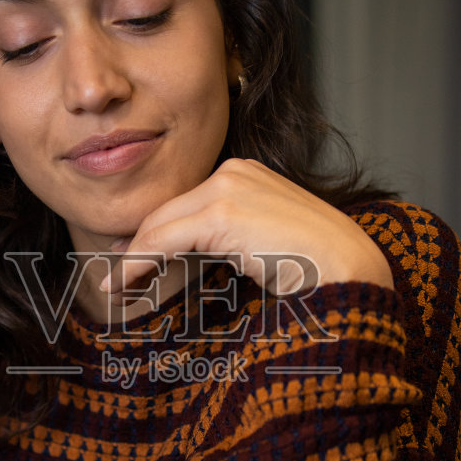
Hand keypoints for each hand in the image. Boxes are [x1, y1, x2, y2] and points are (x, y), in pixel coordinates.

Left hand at [103, 159, 392, 297]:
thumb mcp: (265, 243)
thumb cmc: (317, 268)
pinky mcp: (221, 212)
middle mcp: (234, 170)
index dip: (153, 234)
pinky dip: (139, 262)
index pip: (186, 204)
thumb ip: (230, 239)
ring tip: (114, 289)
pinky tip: (124, 283)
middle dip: (136, 245)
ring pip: (160, 225)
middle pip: (167, 211)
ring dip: (131, 259)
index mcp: (246, 173)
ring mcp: (228, 187)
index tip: (129, 260)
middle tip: (113, 279)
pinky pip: (165, 240)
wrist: (348, 270)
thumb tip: (190, 257)